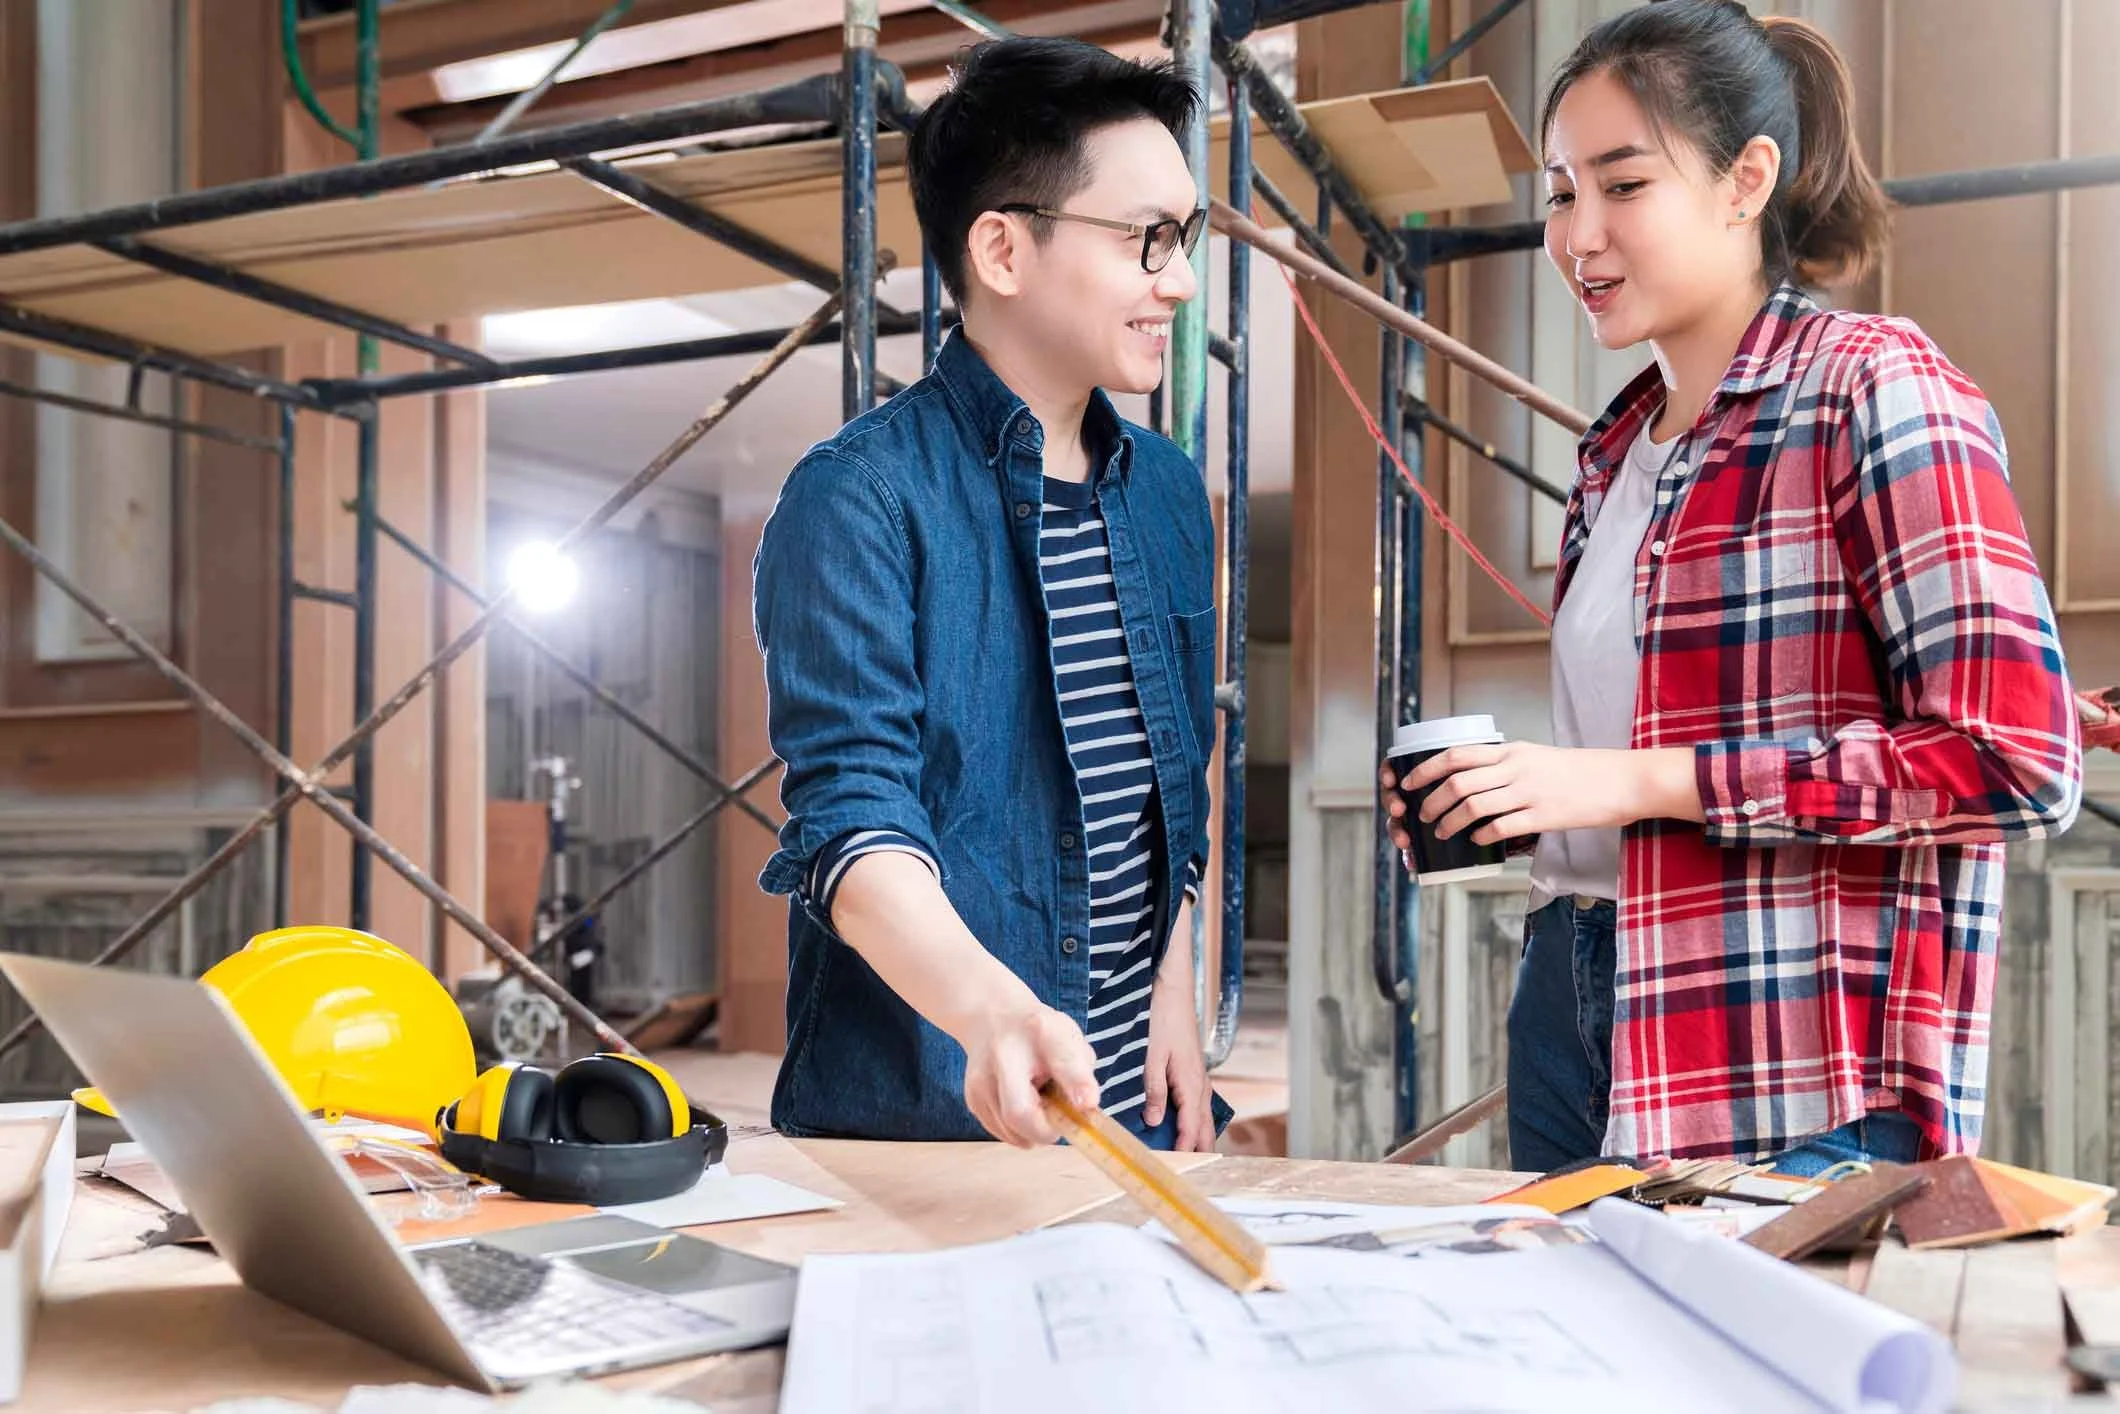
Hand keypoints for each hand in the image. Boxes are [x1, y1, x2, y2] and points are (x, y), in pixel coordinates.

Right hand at [958, 999, 1098, 1148]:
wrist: (991, 1019)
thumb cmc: (1037, 1034)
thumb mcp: (1067, 1039)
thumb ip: (1079, 1072)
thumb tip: (1086, 1106)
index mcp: (1038, 1031)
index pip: (1061, 1059)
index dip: (1076, 1084)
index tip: (1086, 1104)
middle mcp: (1001, 1056)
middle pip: (1020, 1112)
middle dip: (1047, 1129)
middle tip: (1061, 1120)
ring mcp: (981, 1081)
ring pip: (1013, 1132)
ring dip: (1034, 1131)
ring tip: (1040, 1104)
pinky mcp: (973, 1100)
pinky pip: (1004, 1133)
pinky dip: (1020, 1131)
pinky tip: (1024, 1106)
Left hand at [1144, 912, 1213, 1151]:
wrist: (1174, 993)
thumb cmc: (1162, 1021)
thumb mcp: (1152, 1056)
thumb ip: (1154, 1090)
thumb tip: (1153, 1121)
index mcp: (1190, 1083)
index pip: (1190, 1127)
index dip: (1183, 1148)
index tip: (1176, 1168)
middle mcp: (1200, 1085)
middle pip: (1203, 1127)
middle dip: (1198, 1150)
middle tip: (1188, 1172)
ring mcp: (1200, 1079)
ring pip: (1204, 1118)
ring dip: (1199, 1138)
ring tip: (1192, 1159)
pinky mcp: (1195, 1073)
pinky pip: (1200, 1105)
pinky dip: (1197, 1122)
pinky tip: (1189, 1128)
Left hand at [1383, 743, 1703, 849]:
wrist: (1622, 780)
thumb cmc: (1579, 771)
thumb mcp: (1537, 757)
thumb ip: (1506, 765)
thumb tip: (1474, 779)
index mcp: (1511, 751)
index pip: (1456, 755)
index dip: (1425, 770)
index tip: (1407, 783)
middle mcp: (1516, 768)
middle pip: (1457, 782)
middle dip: (1431, 801)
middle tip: (1422, 815)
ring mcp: (1529, 792)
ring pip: (1473, 806)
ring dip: (1450, 822)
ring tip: (1442, 832)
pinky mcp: (1544, 816)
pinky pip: (1501, 827)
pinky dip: (1482, 836)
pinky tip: (1477, 841)